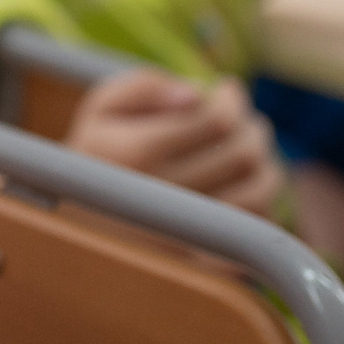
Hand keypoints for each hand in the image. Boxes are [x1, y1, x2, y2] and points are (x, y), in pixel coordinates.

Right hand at [66, 69, 283, 215]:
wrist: (78, 220)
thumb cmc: (100, 152)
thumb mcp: (102, 106)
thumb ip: (145, 85)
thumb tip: (195, 94)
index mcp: (133, 153)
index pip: (216, 120)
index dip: (231, 98)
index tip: (226, 90)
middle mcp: (158, 195)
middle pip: (243, 153)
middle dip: (252, 126)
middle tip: (242, 119)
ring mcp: (181, 231)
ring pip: (258, 189)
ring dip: (265, 161)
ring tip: (248, 148)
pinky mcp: (200, 258)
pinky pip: (255, 225)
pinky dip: (261, 200)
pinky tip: (240, 183)